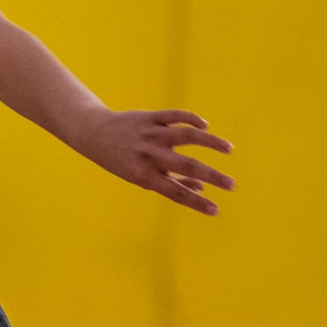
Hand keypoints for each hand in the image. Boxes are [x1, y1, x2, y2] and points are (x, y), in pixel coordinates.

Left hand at [68, 108, 233, 214]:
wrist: (94, 133)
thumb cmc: (122, 160)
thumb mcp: (140, 177)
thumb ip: (171, 183)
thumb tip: (202, 191)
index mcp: (145, 175)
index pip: (176, 193)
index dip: (196, 203)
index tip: (216, 210)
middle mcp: (149, 155)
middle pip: (186, 166)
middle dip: (212, 177)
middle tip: (232, 185)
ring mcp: (150, 134)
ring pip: (186, 136)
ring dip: (210, 142)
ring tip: (228, 149)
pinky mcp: (149, 116)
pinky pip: (175, 115)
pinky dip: (192, 119)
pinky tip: (205, 126)